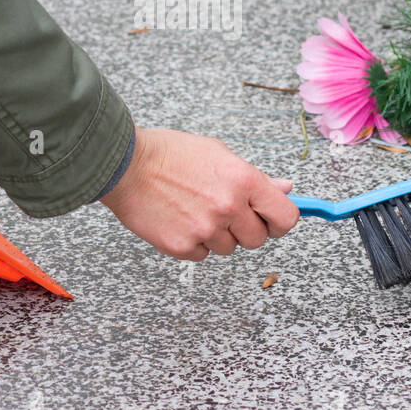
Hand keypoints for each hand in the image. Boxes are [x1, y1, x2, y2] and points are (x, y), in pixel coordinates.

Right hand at [101, 127, 299, 259]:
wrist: (125, 166)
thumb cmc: (169, 154)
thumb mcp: (218, 153)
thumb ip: (254, 177)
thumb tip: (284, 189)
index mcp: (243, 180)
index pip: (285, 217)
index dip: (279, 221)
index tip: (272, 220)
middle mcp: (228, 207)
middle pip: (257, 239)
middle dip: (245, 229)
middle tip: (225, 212)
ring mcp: (205, 229)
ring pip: (228, 249)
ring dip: (217, 236)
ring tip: (195, 210)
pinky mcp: (182, 246)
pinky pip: (202, 255)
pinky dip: (193, 243)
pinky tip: (180, 220)